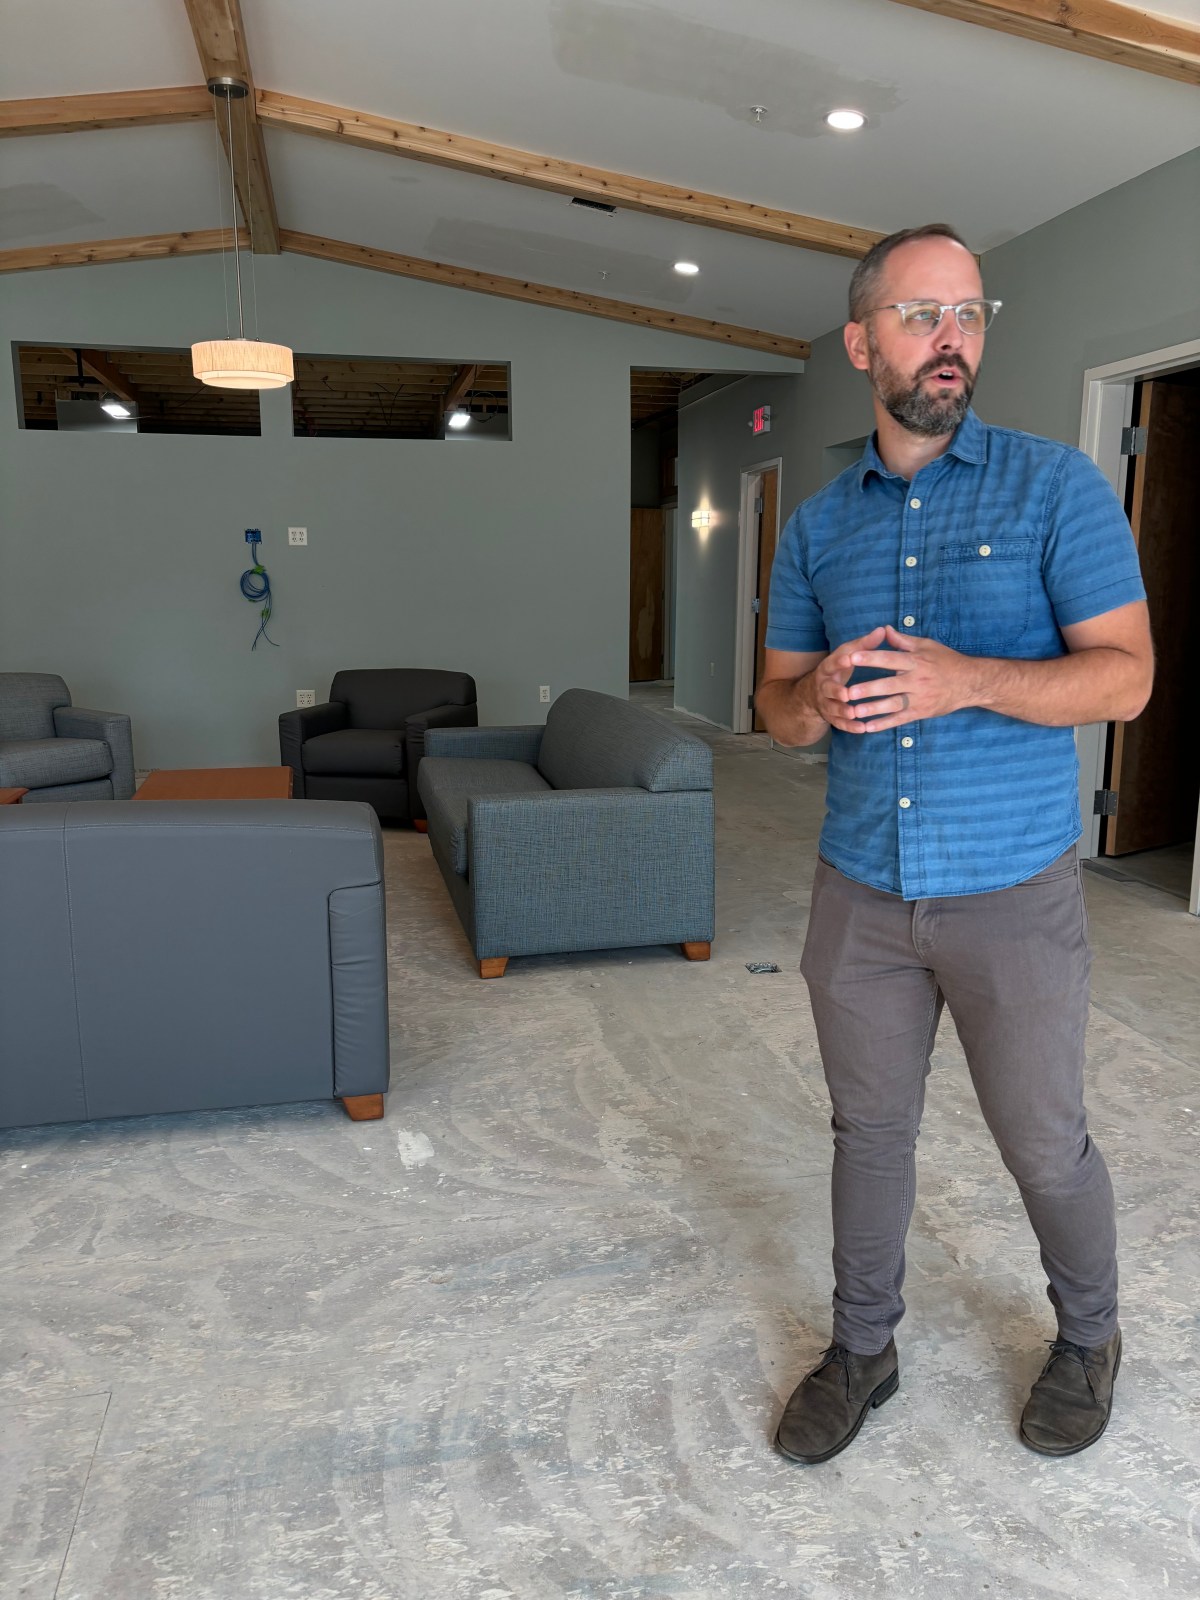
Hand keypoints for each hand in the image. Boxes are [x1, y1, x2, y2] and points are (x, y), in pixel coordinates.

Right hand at [810, 627, 888, 734]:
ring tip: (854, 713)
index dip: (839, 661)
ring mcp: (825, 702)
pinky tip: (861, 728)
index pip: (832, 663)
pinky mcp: (830, 717)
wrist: (812, 694)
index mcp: (828, 667)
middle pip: (828, 688)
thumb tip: (883, 629)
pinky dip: (849, 726)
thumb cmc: (837, 670)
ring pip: (832, 708)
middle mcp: (823, 685)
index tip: (848, 659)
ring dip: (842, 711)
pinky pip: (838, 723)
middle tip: (846, 694)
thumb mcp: (847, 655)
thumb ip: (864, 644)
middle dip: (836, 691)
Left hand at [839, 625, 975, 731]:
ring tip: (854, 711)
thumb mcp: (927, 645)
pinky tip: (868, 727)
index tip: (852, 657)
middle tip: (848, 692)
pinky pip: (900, 719)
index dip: (871, 658)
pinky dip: (884, 724)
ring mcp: (919, 698)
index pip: (890, 659)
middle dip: (868, 688)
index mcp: (916, 661)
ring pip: (893, 704)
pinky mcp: (920, 712)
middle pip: (889, 685)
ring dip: (873, 709)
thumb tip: (884, 629)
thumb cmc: (946, 661)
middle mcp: (916, 680)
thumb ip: (903, 640)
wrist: (970, 683)